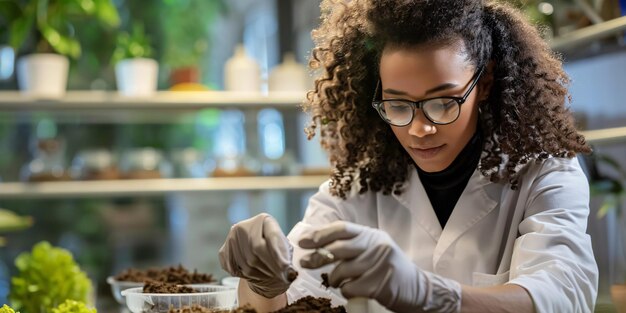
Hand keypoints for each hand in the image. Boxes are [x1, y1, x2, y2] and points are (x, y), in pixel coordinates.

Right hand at [219, 213, 296, 297]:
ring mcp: (232, 237)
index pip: (271, 237)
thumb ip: (286, 257)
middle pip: (257, 249)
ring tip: (268, 275)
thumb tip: (290, 273)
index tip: (286, 267)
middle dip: (269, 265)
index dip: (278, 254)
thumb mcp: (285, 250)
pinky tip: (253, 274)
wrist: (257, 254)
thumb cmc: (275, 250)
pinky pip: (234, 267)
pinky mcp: (224, 249)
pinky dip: (245, 275)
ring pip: (246, 261)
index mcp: (264, 220)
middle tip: (279, 276)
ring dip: (259, 273)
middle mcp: (245, 225)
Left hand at [299, 221, 460, 312]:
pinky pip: (350, 288)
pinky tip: (352, 290)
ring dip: (333, 279)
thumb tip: (317, 245)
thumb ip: (351, 245)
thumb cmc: (387, 269)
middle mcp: (376, 245)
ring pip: (342, 270)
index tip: (303, 241)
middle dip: (317, 256)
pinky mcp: (379, 283)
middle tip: (304, 263)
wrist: (417, 288)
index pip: (342, 228)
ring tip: (335, 282)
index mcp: (372, 235)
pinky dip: (345, 291)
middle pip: (339, 248)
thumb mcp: (373, 249)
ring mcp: (379, 264)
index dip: (320, 234)